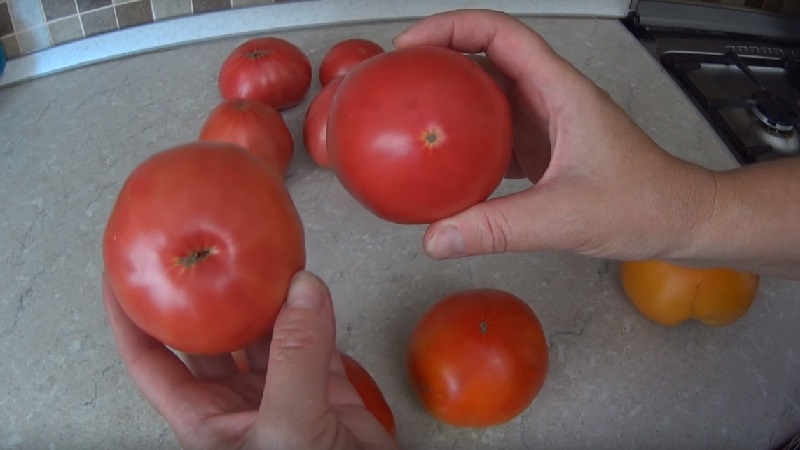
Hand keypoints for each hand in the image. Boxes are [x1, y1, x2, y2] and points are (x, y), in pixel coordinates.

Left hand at [103, 271, 397, 449]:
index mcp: (206, 419)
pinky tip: (310, 283)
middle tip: (201, 248)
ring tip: (259, 254)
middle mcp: (238, 401)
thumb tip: (303, 290)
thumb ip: (296, 357)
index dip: (132, 318)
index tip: (121, 274)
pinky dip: (315, 310)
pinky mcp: (326, 387)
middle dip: (205, 295)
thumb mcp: (288, 426)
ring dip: (266, 297)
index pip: (152, 361)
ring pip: (265, 332)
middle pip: (210, 336)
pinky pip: (315, 338)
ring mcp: (283, 391)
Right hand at [394, 10, 714, 262]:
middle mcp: (551, 98)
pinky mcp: (544, 147)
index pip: (501, 35)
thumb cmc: (644, 204)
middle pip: (488, 56)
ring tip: (411, 110)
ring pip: (489, 93)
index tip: (412, 45)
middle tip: (398, 75)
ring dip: (451, 97)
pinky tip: (444, 158)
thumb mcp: (565, 218)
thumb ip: (499, 228)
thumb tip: (438, 237)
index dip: (453, 28)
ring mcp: (547, 121)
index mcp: (561, 92)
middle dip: (440, 56)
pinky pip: (496, 131)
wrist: (677, 220)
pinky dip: (466, 137)